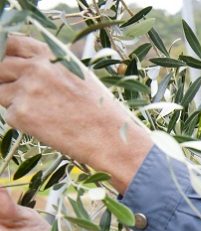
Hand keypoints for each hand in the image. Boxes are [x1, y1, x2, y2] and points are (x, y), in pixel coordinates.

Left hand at [0, 35, 152, 192]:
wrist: (112, 139)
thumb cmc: (102, 111)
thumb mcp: (79, 75)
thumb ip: (50, 66)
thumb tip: (25, 66)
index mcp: (51, 54)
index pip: (10, 43)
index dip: (7, 55)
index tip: (10, 66)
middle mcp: (36, 68)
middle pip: (0, 67)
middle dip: (7, 80)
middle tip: (28, 96)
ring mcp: (26, 90)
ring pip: (0, 92)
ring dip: (13, 101)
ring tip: (43, 113)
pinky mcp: (20, 114)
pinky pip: (9, 114)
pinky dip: (23, 121)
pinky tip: (48, 126)